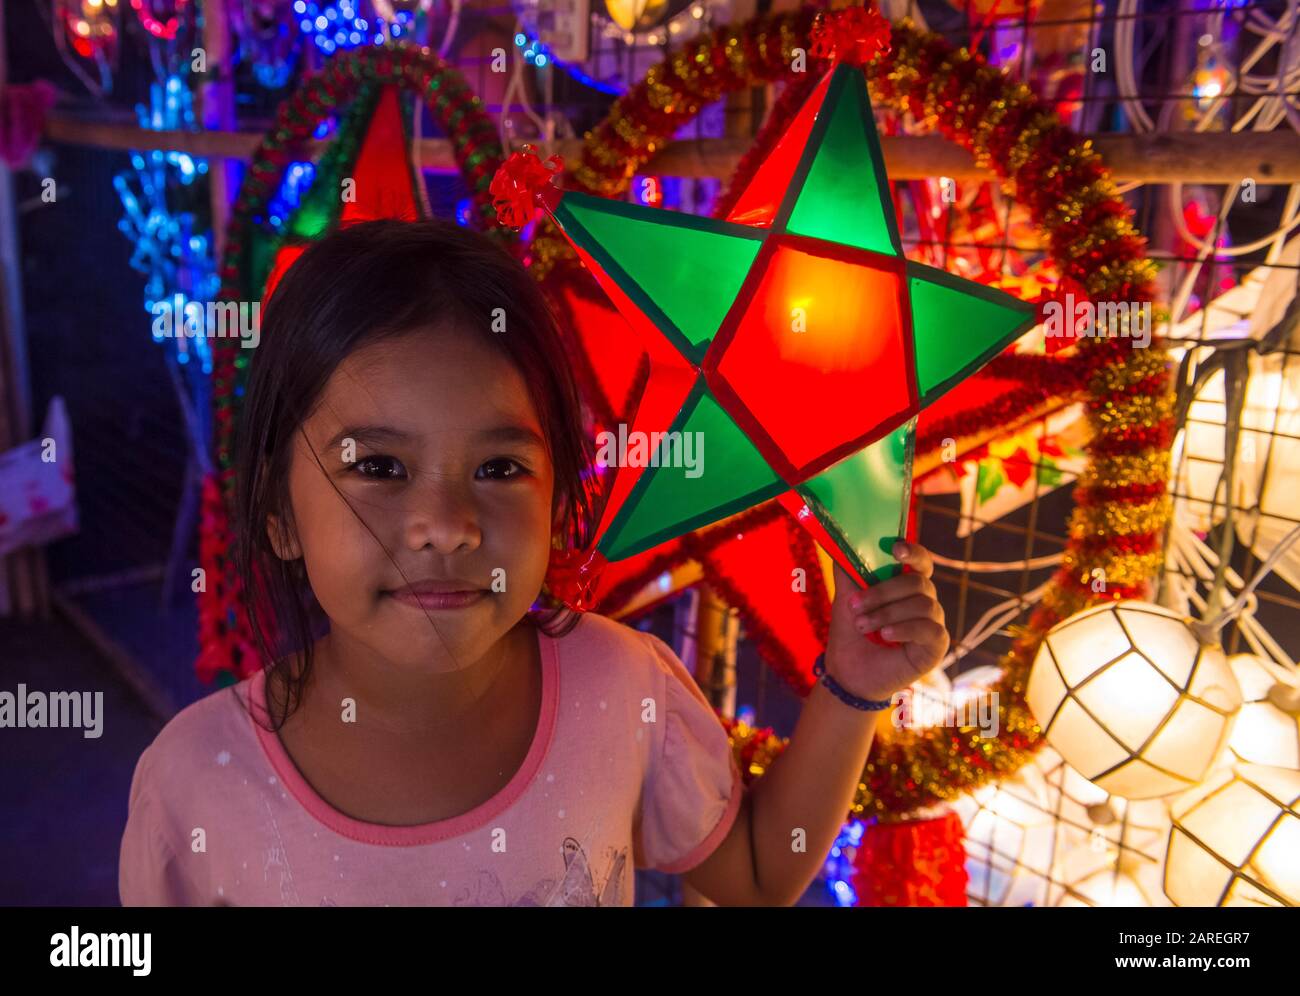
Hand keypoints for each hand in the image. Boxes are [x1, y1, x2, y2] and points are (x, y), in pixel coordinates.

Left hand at [823, 541, 949, 701]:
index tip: (895, 548)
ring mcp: (933, 622)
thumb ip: (847, 571)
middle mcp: (925, 601)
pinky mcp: (937, 644)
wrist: (849, 674)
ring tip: (862, 625)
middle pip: (917, 582)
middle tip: (855, 605)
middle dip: (883, 592)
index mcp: (906, 586)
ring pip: (922, 604)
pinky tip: (885, 635)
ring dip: (886, 613)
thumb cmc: (851, 634)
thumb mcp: (846, 598)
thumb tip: (841, 541)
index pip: (921, 561)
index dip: (913, 551)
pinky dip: (903, 628)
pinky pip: (928, 628)